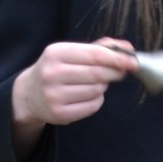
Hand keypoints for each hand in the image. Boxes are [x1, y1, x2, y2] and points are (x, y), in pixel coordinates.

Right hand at [12, 38, 137, 129]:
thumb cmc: (57, 68)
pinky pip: (92, 106)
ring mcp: (54, 95)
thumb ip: (100, 47)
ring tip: (93, 83)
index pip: (95, 55)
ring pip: (97, 90)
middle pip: (98, 74)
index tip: (133, 62)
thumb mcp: (71, 52)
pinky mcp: (59, 114)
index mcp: (56, 53)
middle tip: (121, 72)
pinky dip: (97, 100)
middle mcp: (52, 74)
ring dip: (102, 87)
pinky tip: (87, 95)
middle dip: (115, 72)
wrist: (29, 93)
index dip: (118, 58)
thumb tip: (128, 49)